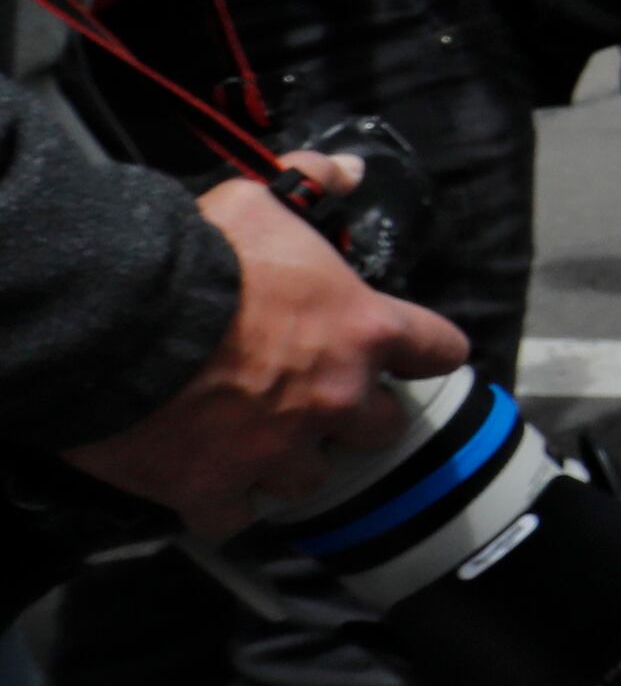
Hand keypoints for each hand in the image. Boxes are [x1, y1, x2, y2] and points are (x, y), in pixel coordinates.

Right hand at [63, 177, 467, 531]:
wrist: (118, 322)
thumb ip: (308, 183)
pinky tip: (201, 483)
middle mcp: (336, 398)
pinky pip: (233, 517)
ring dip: (284, 463)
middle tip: (312, 400)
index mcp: (362, 331)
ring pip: (307, 480)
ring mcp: (278, 452)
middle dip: (351, 419)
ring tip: (249, 440)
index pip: (437, 349)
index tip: (410, 356)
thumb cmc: (198, 259)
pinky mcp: (216, 490)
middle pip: (378, 429)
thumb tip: (349, 168)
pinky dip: (218, 503)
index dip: (423, 352)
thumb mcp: (256, 204)